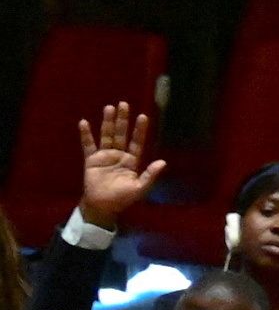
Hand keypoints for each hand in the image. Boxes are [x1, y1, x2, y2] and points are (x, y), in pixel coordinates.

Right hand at [76, 104, 161, 225]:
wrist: (103, 206)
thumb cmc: (123, 199)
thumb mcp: (140, 188)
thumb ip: (150, 175)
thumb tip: (163, 162)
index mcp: (132, 161)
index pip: (137, 142)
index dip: (140, 130)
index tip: (143, 116)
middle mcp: (119, 155)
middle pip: (121, 134)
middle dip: (123, 120)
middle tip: (124, 104)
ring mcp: (105, 156)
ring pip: (107, 135)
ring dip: (108, 122)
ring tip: (109, 107)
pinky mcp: (91, 160)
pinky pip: (88, 145)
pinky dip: (86, 134)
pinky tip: (84, 122)